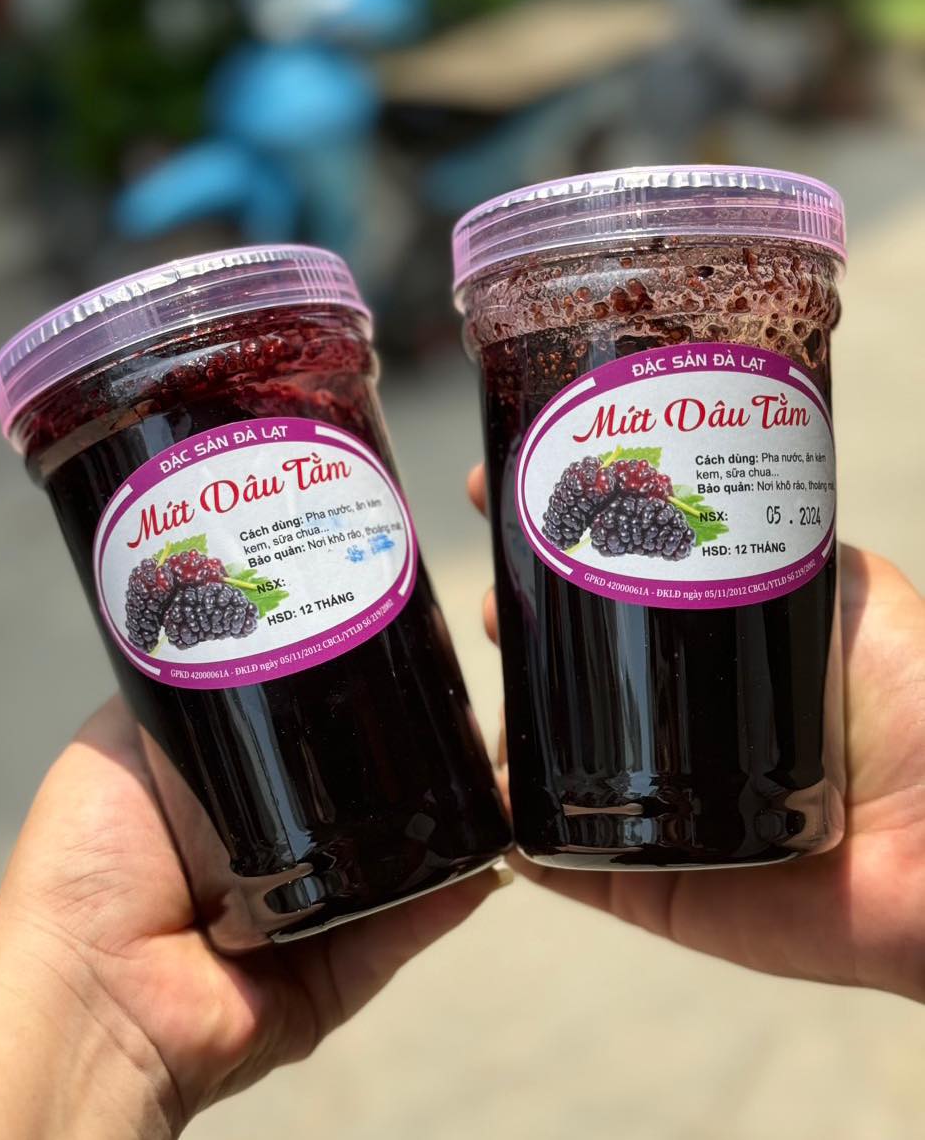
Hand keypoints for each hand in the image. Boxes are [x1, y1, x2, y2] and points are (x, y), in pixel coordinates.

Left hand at [0, 696, 505, 1138]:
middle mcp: (277, 857)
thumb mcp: (123, 742)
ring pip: (401, 858)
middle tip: (454, 705)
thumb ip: (179, 691)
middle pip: (361, 798)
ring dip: (449, 817)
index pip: (303, 745)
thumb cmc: (91, 859)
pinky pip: (413, 924)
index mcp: (228, 804)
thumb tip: (228, 622)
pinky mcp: (344, 969)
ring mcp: (317, 918)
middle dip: (406, 756)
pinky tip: (493, 841)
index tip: (389, 650)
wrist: (93, 987)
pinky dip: (457, 887)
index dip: (343, 702)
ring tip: (492, 764)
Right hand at [469, 462, 924, 1000]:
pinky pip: (561, 865)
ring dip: (506, 718)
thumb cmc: (920, 714)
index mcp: (716, 667)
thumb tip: (718, 481)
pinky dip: (515, 833)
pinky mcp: (648, 888)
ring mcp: (658, 813)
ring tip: (492, 676)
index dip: (560, 550)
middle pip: (575, 676)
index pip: (618, 601)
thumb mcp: (854, 595)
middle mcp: (681, 736)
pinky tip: (489, 785)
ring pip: (552, 761)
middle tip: (493, 594)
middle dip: (518, 627)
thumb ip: (790, 542)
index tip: (504, 496)